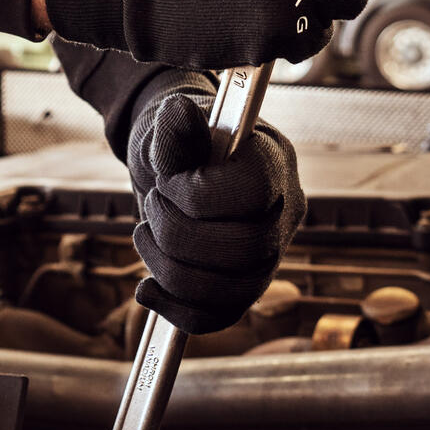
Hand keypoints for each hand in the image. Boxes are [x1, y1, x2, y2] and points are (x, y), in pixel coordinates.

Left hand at [125, 85, 302, 333]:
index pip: (253, 194)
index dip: (199, 196)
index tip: (167, 181)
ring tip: (146, 235)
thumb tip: (178, 112)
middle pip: (247, 250)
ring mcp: (270, 254)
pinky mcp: (245, 285)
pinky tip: (146, 289)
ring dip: (171, 270)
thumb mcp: (169, 126)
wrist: (176, 166)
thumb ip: (174, 128)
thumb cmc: (178, 141)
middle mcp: (284, 212)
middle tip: (153, 206)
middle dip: (179, 234)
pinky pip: (220, 316)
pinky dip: (176, 309)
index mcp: (274, 161)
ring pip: (235, 292)